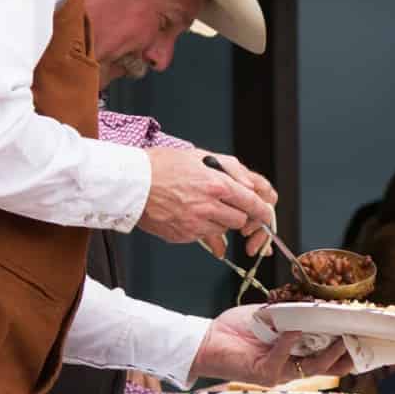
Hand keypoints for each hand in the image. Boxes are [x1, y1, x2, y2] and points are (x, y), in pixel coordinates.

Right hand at [140, 147, 275, 253]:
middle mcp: (208, 206)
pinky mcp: (183, 236)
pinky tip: (187, 214)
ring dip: (219, 222)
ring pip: (223, 231)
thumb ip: (231, 169)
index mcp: (216, 184)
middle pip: (240, 220)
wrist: (130, 183)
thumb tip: (249, 184)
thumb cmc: (160, 166)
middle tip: (227, 207)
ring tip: (201, 206)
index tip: (264, 213)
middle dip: (238, 215)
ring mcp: (195, 224)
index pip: (252, 202)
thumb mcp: (200, 156)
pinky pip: (203, 237)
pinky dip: (201, 229)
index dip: (262, 210)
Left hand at [189, 305, 349, 385]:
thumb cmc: (239, 329)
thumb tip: (320, 302)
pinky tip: (296, 329)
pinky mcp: (263, 374)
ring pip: (312, 367)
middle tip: (363, 339)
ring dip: (328, 352)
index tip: (366, 334)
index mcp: (297, 355)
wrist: (207, 340)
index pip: (329, 356)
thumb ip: (295, 314)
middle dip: (347, 354)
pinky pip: (282, 359)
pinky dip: (290, 342)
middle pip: (328, 366)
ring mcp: (279, 373)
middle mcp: (292, 367)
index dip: (348, 348)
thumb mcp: (273, 316)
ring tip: (341, 337)